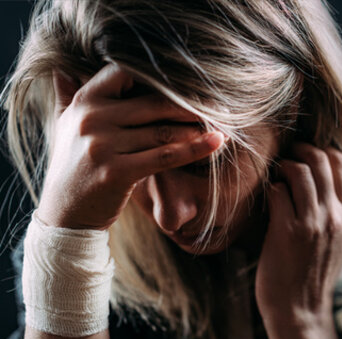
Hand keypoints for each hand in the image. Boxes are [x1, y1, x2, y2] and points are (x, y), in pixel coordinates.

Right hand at [36, 63, 223, 229]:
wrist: (65, 212)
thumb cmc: (74, 164)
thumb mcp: (65, 125)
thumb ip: (68, 94)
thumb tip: (64, 67)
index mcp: (84, 102)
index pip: (125, 72)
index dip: (159, 74)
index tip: (188, 79)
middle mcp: (92, 120)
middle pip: (155, 103)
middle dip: (191, 104)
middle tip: (219, 105)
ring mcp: (103, 147)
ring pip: (164, 131)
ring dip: (197, 128)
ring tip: (221, 124)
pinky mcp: (117, 173)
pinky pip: (165, 157)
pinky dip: (195, 149)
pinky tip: (217, 142)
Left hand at [256, 143, 341, 338]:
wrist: (301, 310)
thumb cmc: (312, 275)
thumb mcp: (338, 242)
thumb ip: (336, 213)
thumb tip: (322, 183)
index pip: (340, 163)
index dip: (320, 152)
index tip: (305, 158)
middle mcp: (335, 216)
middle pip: (320, 160)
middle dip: (299, 151)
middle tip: (285, 158)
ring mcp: (313, 223)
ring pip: (300, 170)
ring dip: (283, 167)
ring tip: (275, 177)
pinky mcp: (288, 232)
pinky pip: (278, 191)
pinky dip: (270, 188)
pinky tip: (267, 198)